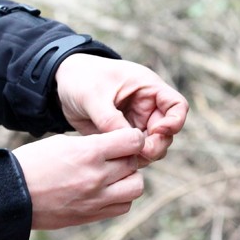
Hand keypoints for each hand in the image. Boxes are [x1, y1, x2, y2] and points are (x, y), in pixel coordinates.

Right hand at [13, 128, 146, 229]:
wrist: (11, 195)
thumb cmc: (33, 163)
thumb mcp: (62, 142)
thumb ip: (92, 144)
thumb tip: (115, 145)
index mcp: (89, 152)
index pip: (133, 141)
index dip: (133, 137)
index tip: (126, 138)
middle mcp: (97, 176)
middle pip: (135, 164)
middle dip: (128, 157)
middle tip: (115, 156)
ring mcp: (96, 199)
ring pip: (136, 187)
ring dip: (129, 179)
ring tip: (113, 175)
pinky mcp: (91, 215)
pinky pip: (123, 207)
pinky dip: (120, 197)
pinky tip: (106, 190)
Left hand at [54, 54, 187, 164]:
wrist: (62, 84)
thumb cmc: (82, 79)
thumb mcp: (94, 96)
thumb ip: (111, 119)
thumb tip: (127, 144)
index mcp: (148, 89)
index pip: (177, 106)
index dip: (174, 122)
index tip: (157, 131)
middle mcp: (147, 107)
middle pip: (167, 133)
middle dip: (156, 146)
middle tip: (139, 153)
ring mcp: (136, 123)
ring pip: (152, 146)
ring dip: (143, 155)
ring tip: (124, 158)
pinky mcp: (122, 136)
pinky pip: (134, 152)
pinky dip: (129, 159)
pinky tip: (115, 160)